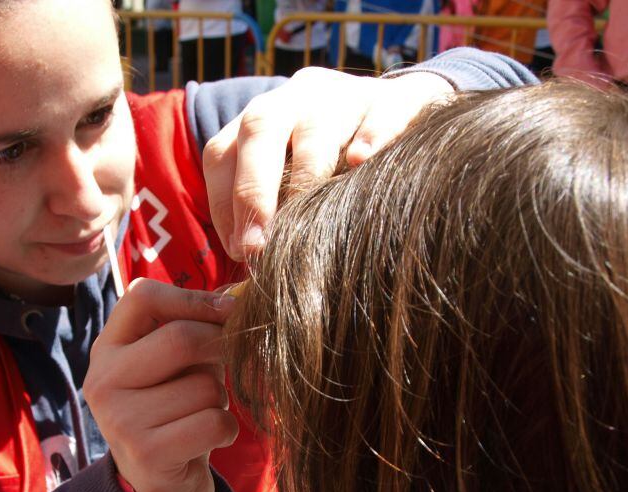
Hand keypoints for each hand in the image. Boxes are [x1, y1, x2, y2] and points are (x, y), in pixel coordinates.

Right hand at [84, 279, 238, 491]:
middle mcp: (103, 380)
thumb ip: (193, 330)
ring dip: (221, 397)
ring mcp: (120, 419)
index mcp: (107, 349)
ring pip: (204, 386)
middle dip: (222, 347)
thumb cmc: (171, 411)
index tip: (228, 309)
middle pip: (181, 339)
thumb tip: (239, 298)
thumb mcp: (170, 366)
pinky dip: (226, 429)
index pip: (143, 297)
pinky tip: (208, 438)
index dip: (194, 298)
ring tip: (204, 411)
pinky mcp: (147, 452)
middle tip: (233, 361)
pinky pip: (213, 422)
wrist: (156, 486)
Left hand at [203, 69, 453, 259]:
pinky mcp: (392, 99)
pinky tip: (361, 161)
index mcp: (262, 118)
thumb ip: (269, 208)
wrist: (405, 110)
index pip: (223, 151)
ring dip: (305, 172)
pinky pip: (381, 111)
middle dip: (253, 189)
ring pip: (316, 121)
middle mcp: (294, 99)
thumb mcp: (295, 174)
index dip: (223, 201)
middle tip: (256, 246)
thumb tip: (246, 261)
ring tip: (305, 220)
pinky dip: (370, 134)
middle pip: (260, 127)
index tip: (239, 249)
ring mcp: (343, 95)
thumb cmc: (337, 160)